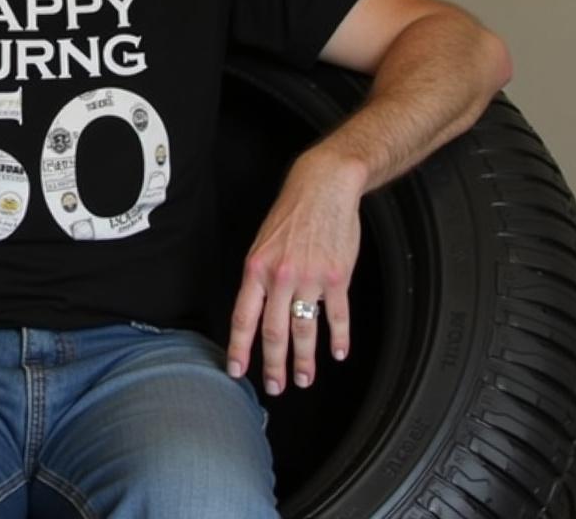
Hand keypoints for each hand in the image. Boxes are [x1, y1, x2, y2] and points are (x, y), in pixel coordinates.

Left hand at [226, 149, 362, 394]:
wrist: (323, 188)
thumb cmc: (291, 214)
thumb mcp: (263, 243)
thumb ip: (260, 278)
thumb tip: (256, 311)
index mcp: (257, 268)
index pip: (244, 317)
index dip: (239, 347)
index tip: (236, 370)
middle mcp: (282, 276)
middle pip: (274, 331)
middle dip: (273, 364)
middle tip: (275, 387)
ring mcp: (311, 278)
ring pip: (305, 329)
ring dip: (304, 359)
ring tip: (303, 378)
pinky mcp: (338, 277)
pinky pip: (337, 315)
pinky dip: (338, 337)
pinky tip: (338, 352)